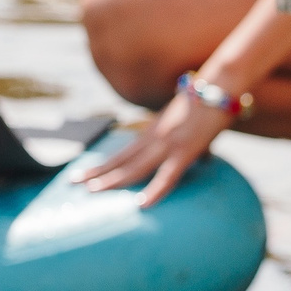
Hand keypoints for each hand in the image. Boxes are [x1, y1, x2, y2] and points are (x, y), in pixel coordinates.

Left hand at [75, 89, 232, 207]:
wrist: (219, 85)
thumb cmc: (209, 103)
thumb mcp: (194, 127)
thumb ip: (193, 144)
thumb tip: (204, 159)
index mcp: (152, 133)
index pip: (121, 154)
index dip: (101, 165)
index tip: (82, 174)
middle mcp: (153, 138)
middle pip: (119, 161)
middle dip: (95, 173)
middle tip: (71, 183)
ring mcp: (167, 144)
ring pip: (134, 168)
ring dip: (112, 181)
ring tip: (91, 192)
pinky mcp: (185, 151)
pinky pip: (167, 176)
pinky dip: (154, 191)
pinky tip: (141, 204)